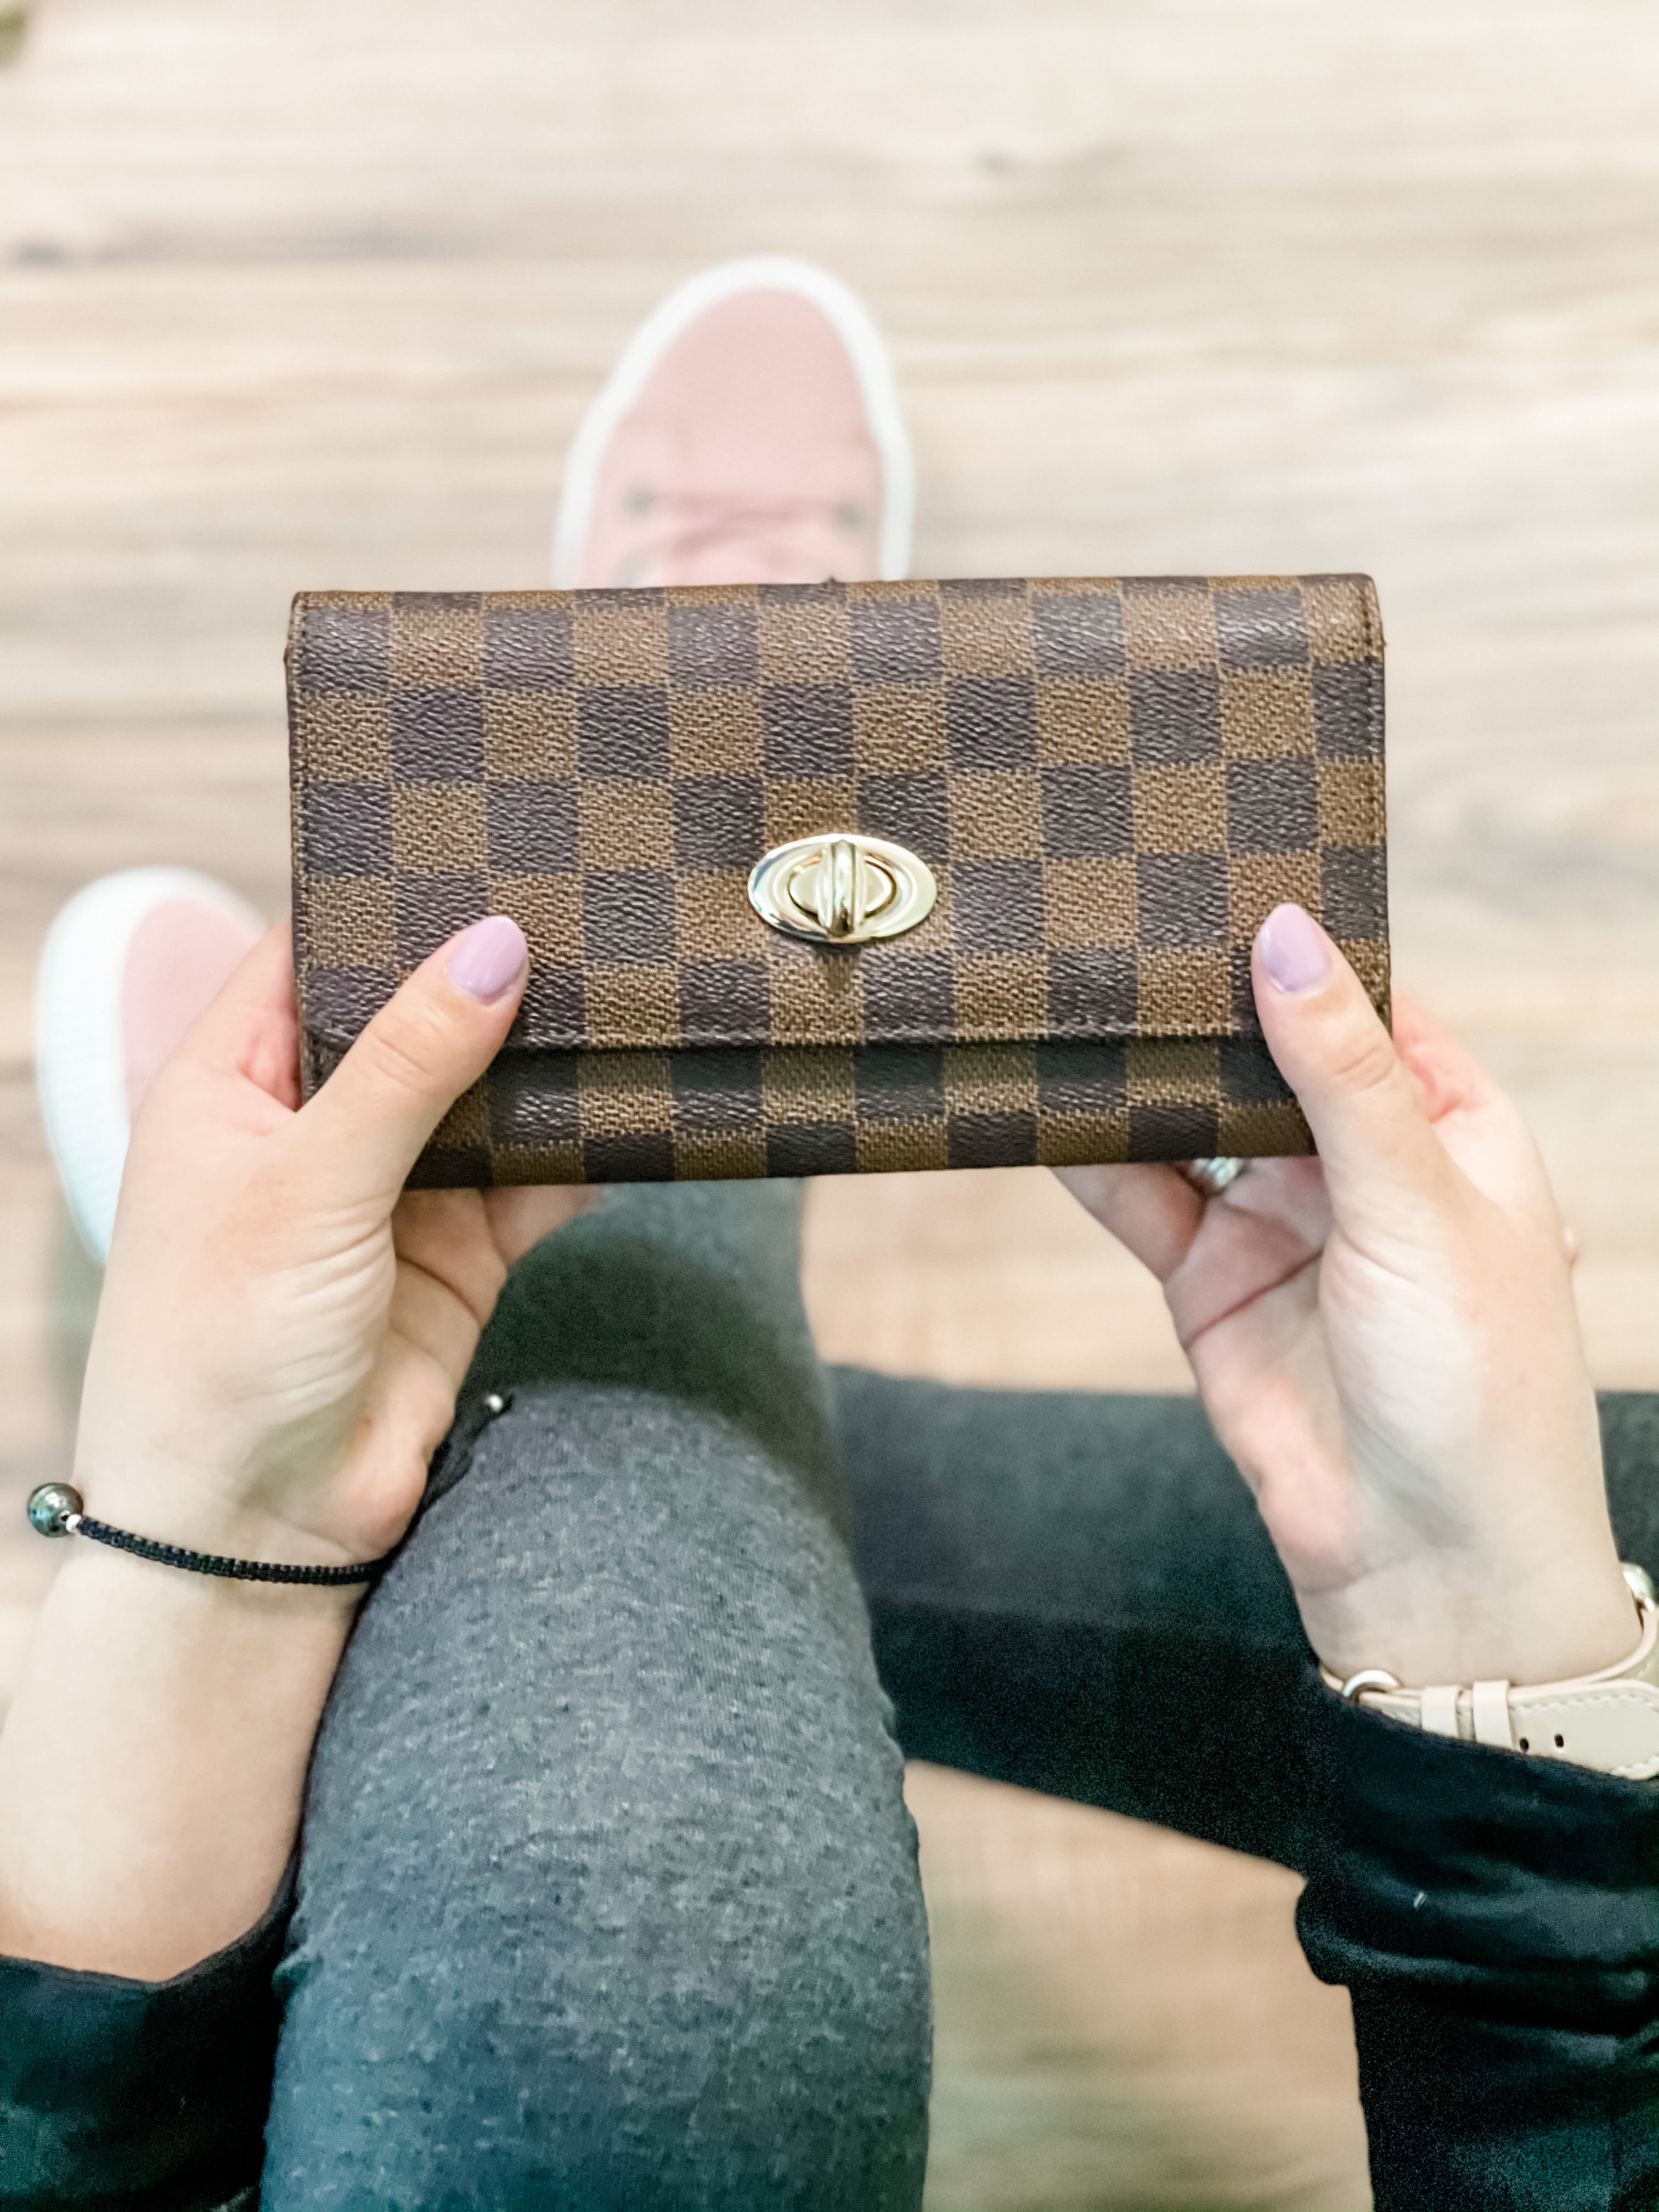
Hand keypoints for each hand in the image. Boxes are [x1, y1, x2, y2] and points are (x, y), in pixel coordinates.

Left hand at [74, 915, 588, 1573]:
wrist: (254, 1533)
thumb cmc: (221, 1349)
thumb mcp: (306, 1185)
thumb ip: (405, 1065)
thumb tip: (494, 945)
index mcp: (233, 1084)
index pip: (311, 953)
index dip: (386, 899)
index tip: (478, 840)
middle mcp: (314, 1127)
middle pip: (417, 1017)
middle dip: (494, 974)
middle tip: (587, 900)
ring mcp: (393, 1192)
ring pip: (490, 1097)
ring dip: (550, 1061)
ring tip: (631, 986)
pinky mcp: (460, 1256)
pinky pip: (537, 1181)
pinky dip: (587, 1152)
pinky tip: (643, 1105)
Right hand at [1059, 903, 1633, 1688]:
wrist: (1426, 1560)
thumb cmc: (1478, 1381)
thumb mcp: (1420, 1200)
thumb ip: (1343, 1073)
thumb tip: (1287, 936)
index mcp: (1445, 1128)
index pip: (1366, 1008)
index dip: (1303, 949)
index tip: (1225, 876)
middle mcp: (1358, 1166)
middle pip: (1265, 1057)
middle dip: (1203, 1006)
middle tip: (1122, 923)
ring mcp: (1280, 1223)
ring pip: (1193, 1124)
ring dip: (1141, 1078)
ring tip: (1070, 999)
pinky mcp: (1210, 1284)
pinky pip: (1142, 1202)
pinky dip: (1091, 1161)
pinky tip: (1043, 1110)